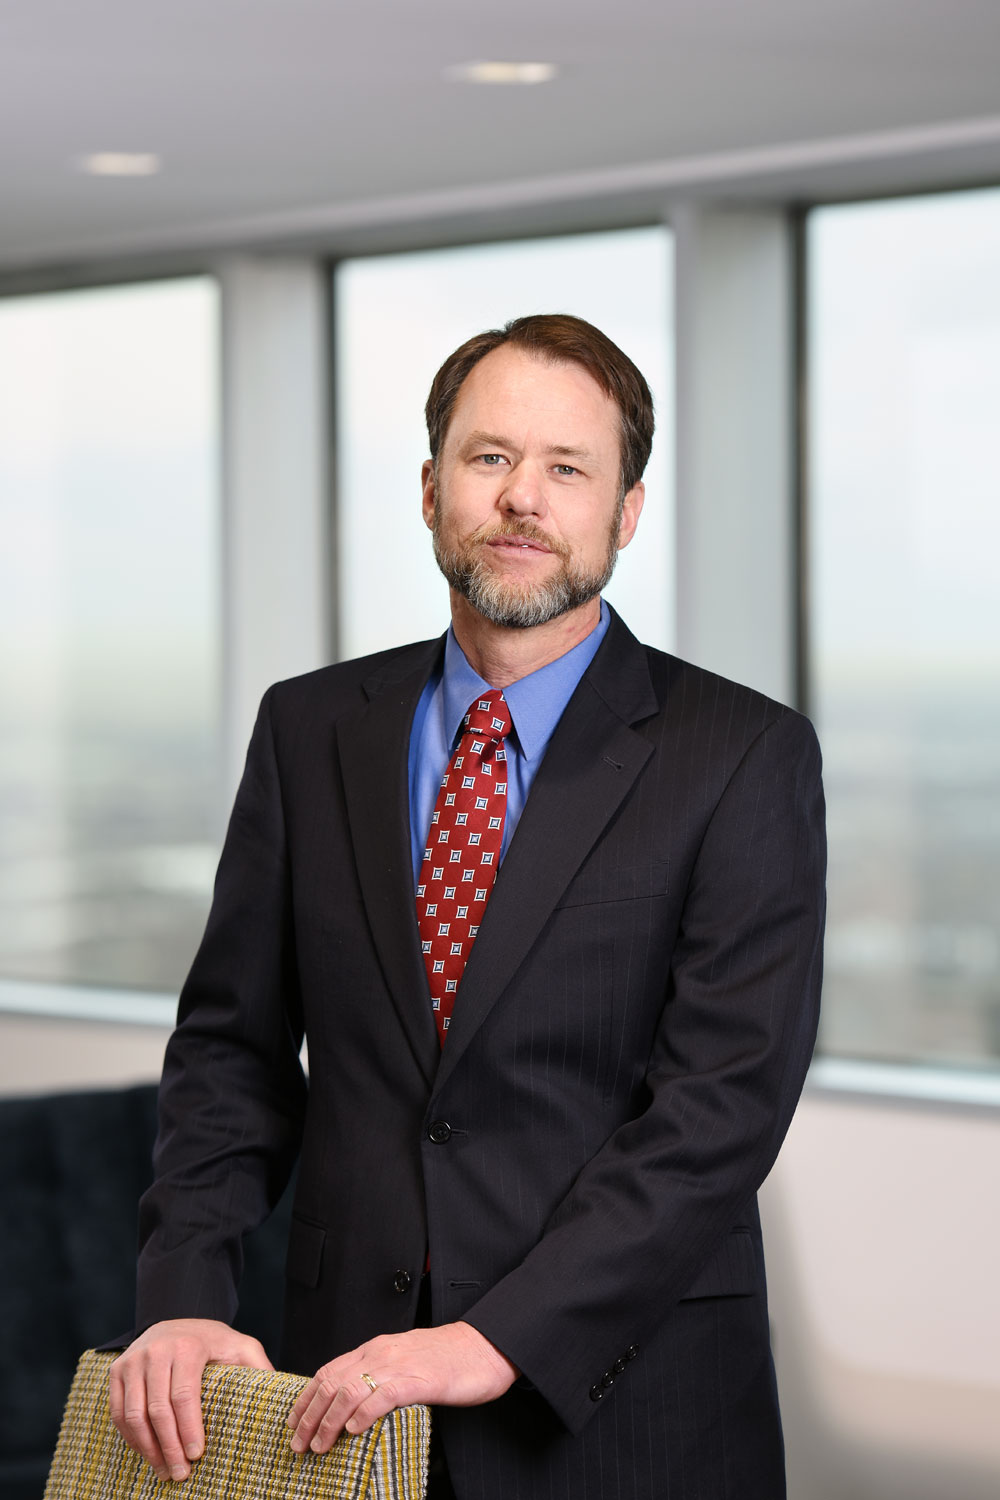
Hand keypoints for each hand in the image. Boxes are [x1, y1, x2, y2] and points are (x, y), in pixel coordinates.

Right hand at [108, 1318, 272, 1482]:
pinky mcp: (116, 1372)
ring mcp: (132, 1360)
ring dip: (148, 1449)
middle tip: (181, 1474)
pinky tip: (148, 1454)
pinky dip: (131, 1438)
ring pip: (134, 1415)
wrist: (176, 1322)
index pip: (184, 1396)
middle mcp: (156, 1350)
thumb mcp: (240, 1346)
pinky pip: (118, 1412)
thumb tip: (276, 1395)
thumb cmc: (212, 1342)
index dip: (189, 1429)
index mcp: (188, 1346)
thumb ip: (258, 1367)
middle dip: (169, 1447)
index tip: (197, 1455)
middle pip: (158, 1410)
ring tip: (164, 1471)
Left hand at [286, 1322, 517, 1452]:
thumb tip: (353, 1404)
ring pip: (349, 1390)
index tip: (292, 1423)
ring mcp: (400, 1364)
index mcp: (377, 1347)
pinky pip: (382, 1396)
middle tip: (297, 1445)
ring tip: (319, 1447)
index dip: (306, 1398)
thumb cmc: (448, 1359)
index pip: (329, 1370)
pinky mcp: (420, 1380)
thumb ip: (380, 1375)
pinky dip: (362, 1415)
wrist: (485, 1347)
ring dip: (328, 1422)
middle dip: (309, 1416)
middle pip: (332, 1382)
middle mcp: (382, 1352)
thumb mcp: (406, 1361)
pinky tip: (352, 1432)